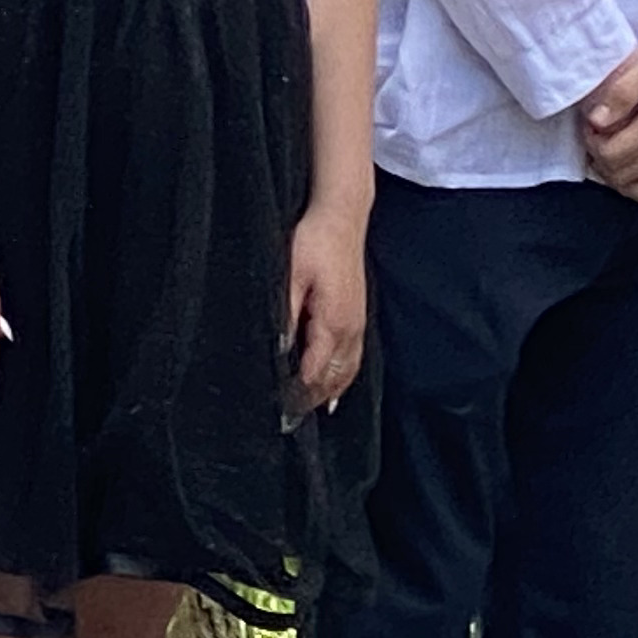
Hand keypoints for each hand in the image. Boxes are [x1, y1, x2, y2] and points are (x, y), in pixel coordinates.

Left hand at [286, 207, 365, 412]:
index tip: (278, 412)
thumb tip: (279, 350)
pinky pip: (353, 359)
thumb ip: (286, 315)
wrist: (341, 218)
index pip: (314, 372)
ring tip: (306, 411)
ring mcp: (358, 324)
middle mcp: (351, 329)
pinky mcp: (358, 316)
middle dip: (311, 400)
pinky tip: (332, 390)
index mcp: (333, 323)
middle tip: (287, 420)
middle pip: (332, 378)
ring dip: (328, 393)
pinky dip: (342, 378)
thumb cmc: (312, 243)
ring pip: (346, 372)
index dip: (296, 393)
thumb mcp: (290, 276)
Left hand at [577, 44, 637, 209]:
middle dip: (601, 158)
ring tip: (616, 156)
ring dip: (618, 179)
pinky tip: (637, 171)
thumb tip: (596, 121)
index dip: (592, 141)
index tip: (595, 126)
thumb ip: (621, 92)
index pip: (610, 153)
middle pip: (619, 174)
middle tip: (602, 139)